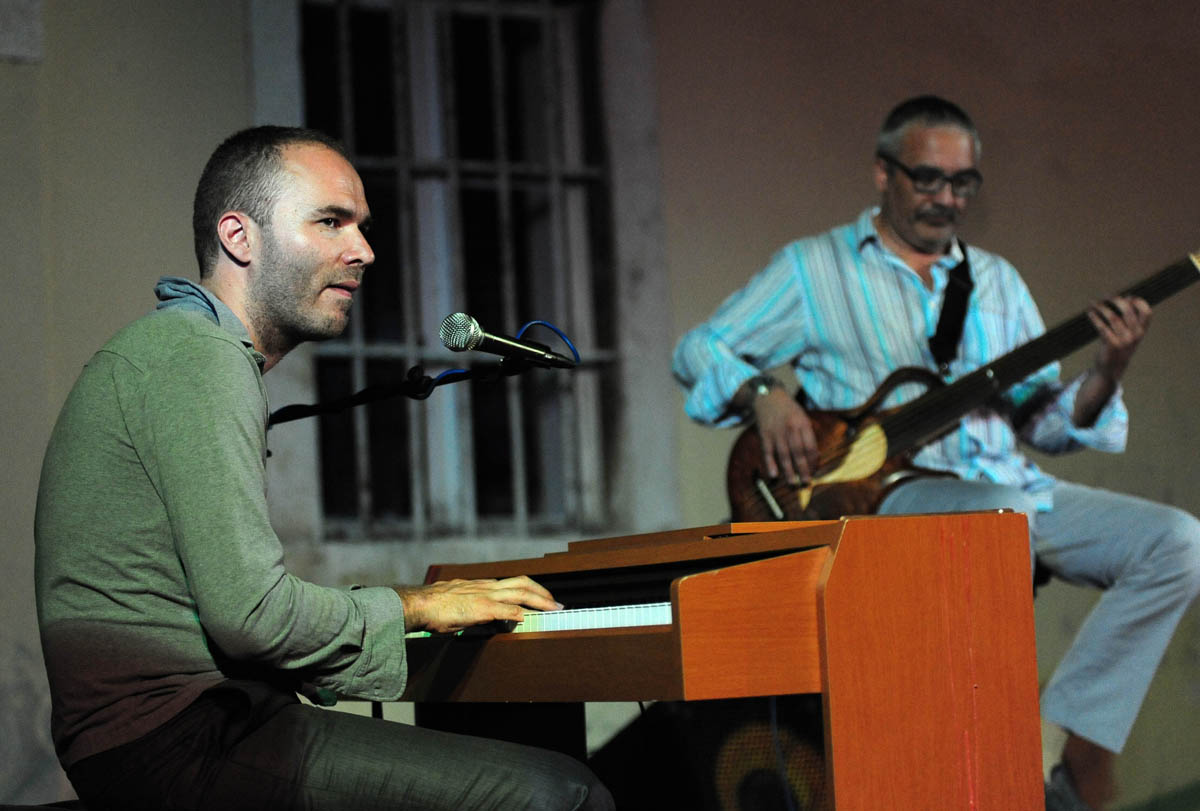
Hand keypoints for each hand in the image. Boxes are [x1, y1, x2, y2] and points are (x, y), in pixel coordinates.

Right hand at [395, 576, 560, 633]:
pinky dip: (520, 613)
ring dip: (540, 601)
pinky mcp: (480, 608)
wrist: (420, 604)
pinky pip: (506, 609)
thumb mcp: (459, 600)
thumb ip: (473, 605)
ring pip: (520, 593)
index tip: (542, 597)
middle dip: (542, 593)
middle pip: (522, 583)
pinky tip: (529, 619)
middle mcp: (487, 587)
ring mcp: (485, 595)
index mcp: (482, 586)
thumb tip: (480, 614)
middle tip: (556, 603)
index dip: (531, 589)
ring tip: (552, 609)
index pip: (513, 583)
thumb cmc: (434, 605)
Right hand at [753, 389, 818, 484]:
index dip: (813, 461)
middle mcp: (790, 428)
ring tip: (793, 484)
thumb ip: (807, 434)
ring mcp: (776, 432)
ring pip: (783, 455)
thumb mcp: (802, 417)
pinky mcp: (764, 435)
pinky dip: (770, 464)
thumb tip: (813, 457)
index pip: (810, 446)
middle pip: (798, 453)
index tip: (814, 472)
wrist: (768, 396)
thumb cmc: (788, 409)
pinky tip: (774, 475)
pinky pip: (768, 452)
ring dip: (788, 471)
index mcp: (803, 423)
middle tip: (806, 483)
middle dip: (803, 470)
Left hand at [1087, 295, 1150, 382]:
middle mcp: (1135, 335)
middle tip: (1106, 296)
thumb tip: (1127, 297)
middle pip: (1128, 310)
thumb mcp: (1129, 334)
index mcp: (1141, 331)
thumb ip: (1129, 318)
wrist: (1111, 369)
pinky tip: (1090, 312)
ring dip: (1102, 307)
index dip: (1139, 302)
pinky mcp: (1112, 345)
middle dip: (1116, 300)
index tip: (1128, 296)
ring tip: (1094, 303)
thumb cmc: (1119, 347)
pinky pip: (1102, 327)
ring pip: (1113, 317)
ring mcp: (1124, 340)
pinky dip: (1095, 317)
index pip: (1147, 313)